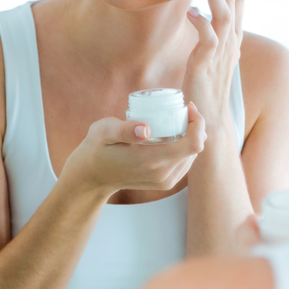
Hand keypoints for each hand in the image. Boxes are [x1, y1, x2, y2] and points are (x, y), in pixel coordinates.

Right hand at [60, 102, 206, 197]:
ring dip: (191, 134)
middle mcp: (163, 175)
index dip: (198, 123)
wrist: (91, 177)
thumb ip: (123, 129)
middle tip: (182, 109)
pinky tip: (175, 133)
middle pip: (196, 147)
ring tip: (179, 118)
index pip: (193, 144)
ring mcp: (165, 181)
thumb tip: (146, 129)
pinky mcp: (165, 182)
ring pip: (193, 154)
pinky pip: (185, 161)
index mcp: (151, 161)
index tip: (188, 106)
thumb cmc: (97, 149)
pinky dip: (185, 145)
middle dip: (195, 125)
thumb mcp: (103, 132)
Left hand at [183, 0, 243, 128]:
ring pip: (224, 13)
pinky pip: (209, 39)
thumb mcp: (213, 52)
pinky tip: (192, 12)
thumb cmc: (208, 83)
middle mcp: (232, 39)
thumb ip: (212, 32)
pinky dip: (202, 23)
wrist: (210, 116)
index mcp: (233, 34)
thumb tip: (202, 14)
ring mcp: (222, 51)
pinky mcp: (207, 64)